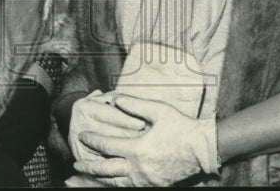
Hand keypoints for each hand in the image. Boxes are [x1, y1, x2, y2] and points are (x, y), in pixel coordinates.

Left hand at [74, 94, 217, 186]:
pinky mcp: (153, 184)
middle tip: (76, 162)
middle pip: (106, 168)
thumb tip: (115, 98)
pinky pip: (129, 187)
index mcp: (138, 148)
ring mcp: (146, 179)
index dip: (92, 140)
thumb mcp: (158, 110)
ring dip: (100, 177)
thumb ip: (134, 104)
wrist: (202, 149)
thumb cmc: (181, 127)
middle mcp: (139, 167)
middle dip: (89, 165)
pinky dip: (116, 184)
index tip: (82, 135)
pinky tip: (110, 180)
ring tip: (88, 174)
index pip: (107, 146)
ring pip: (116, 182)